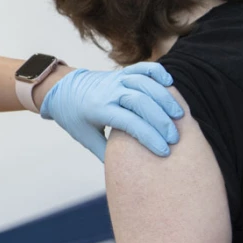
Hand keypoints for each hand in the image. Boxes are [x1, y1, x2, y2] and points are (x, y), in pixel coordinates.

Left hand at [40, 63, 182, 159]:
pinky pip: (142, 68)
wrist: (62, 89)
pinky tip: (169, 83)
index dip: (149, 137)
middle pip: (140, 102)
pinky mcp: (121, 72)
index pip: (129, 122)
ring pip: (145, 83)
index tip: (164, 151)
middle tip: (175, 138)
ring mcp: (116, 79)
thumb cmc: (75, 118)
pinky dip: (157, 72)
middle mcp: (109, 92)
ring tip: (179, 116)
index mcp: (98, 110)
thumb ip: (106, 153)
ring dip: (165, 98)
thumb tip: (127, 173)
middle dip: (161, 121)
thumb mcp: (86, 138)